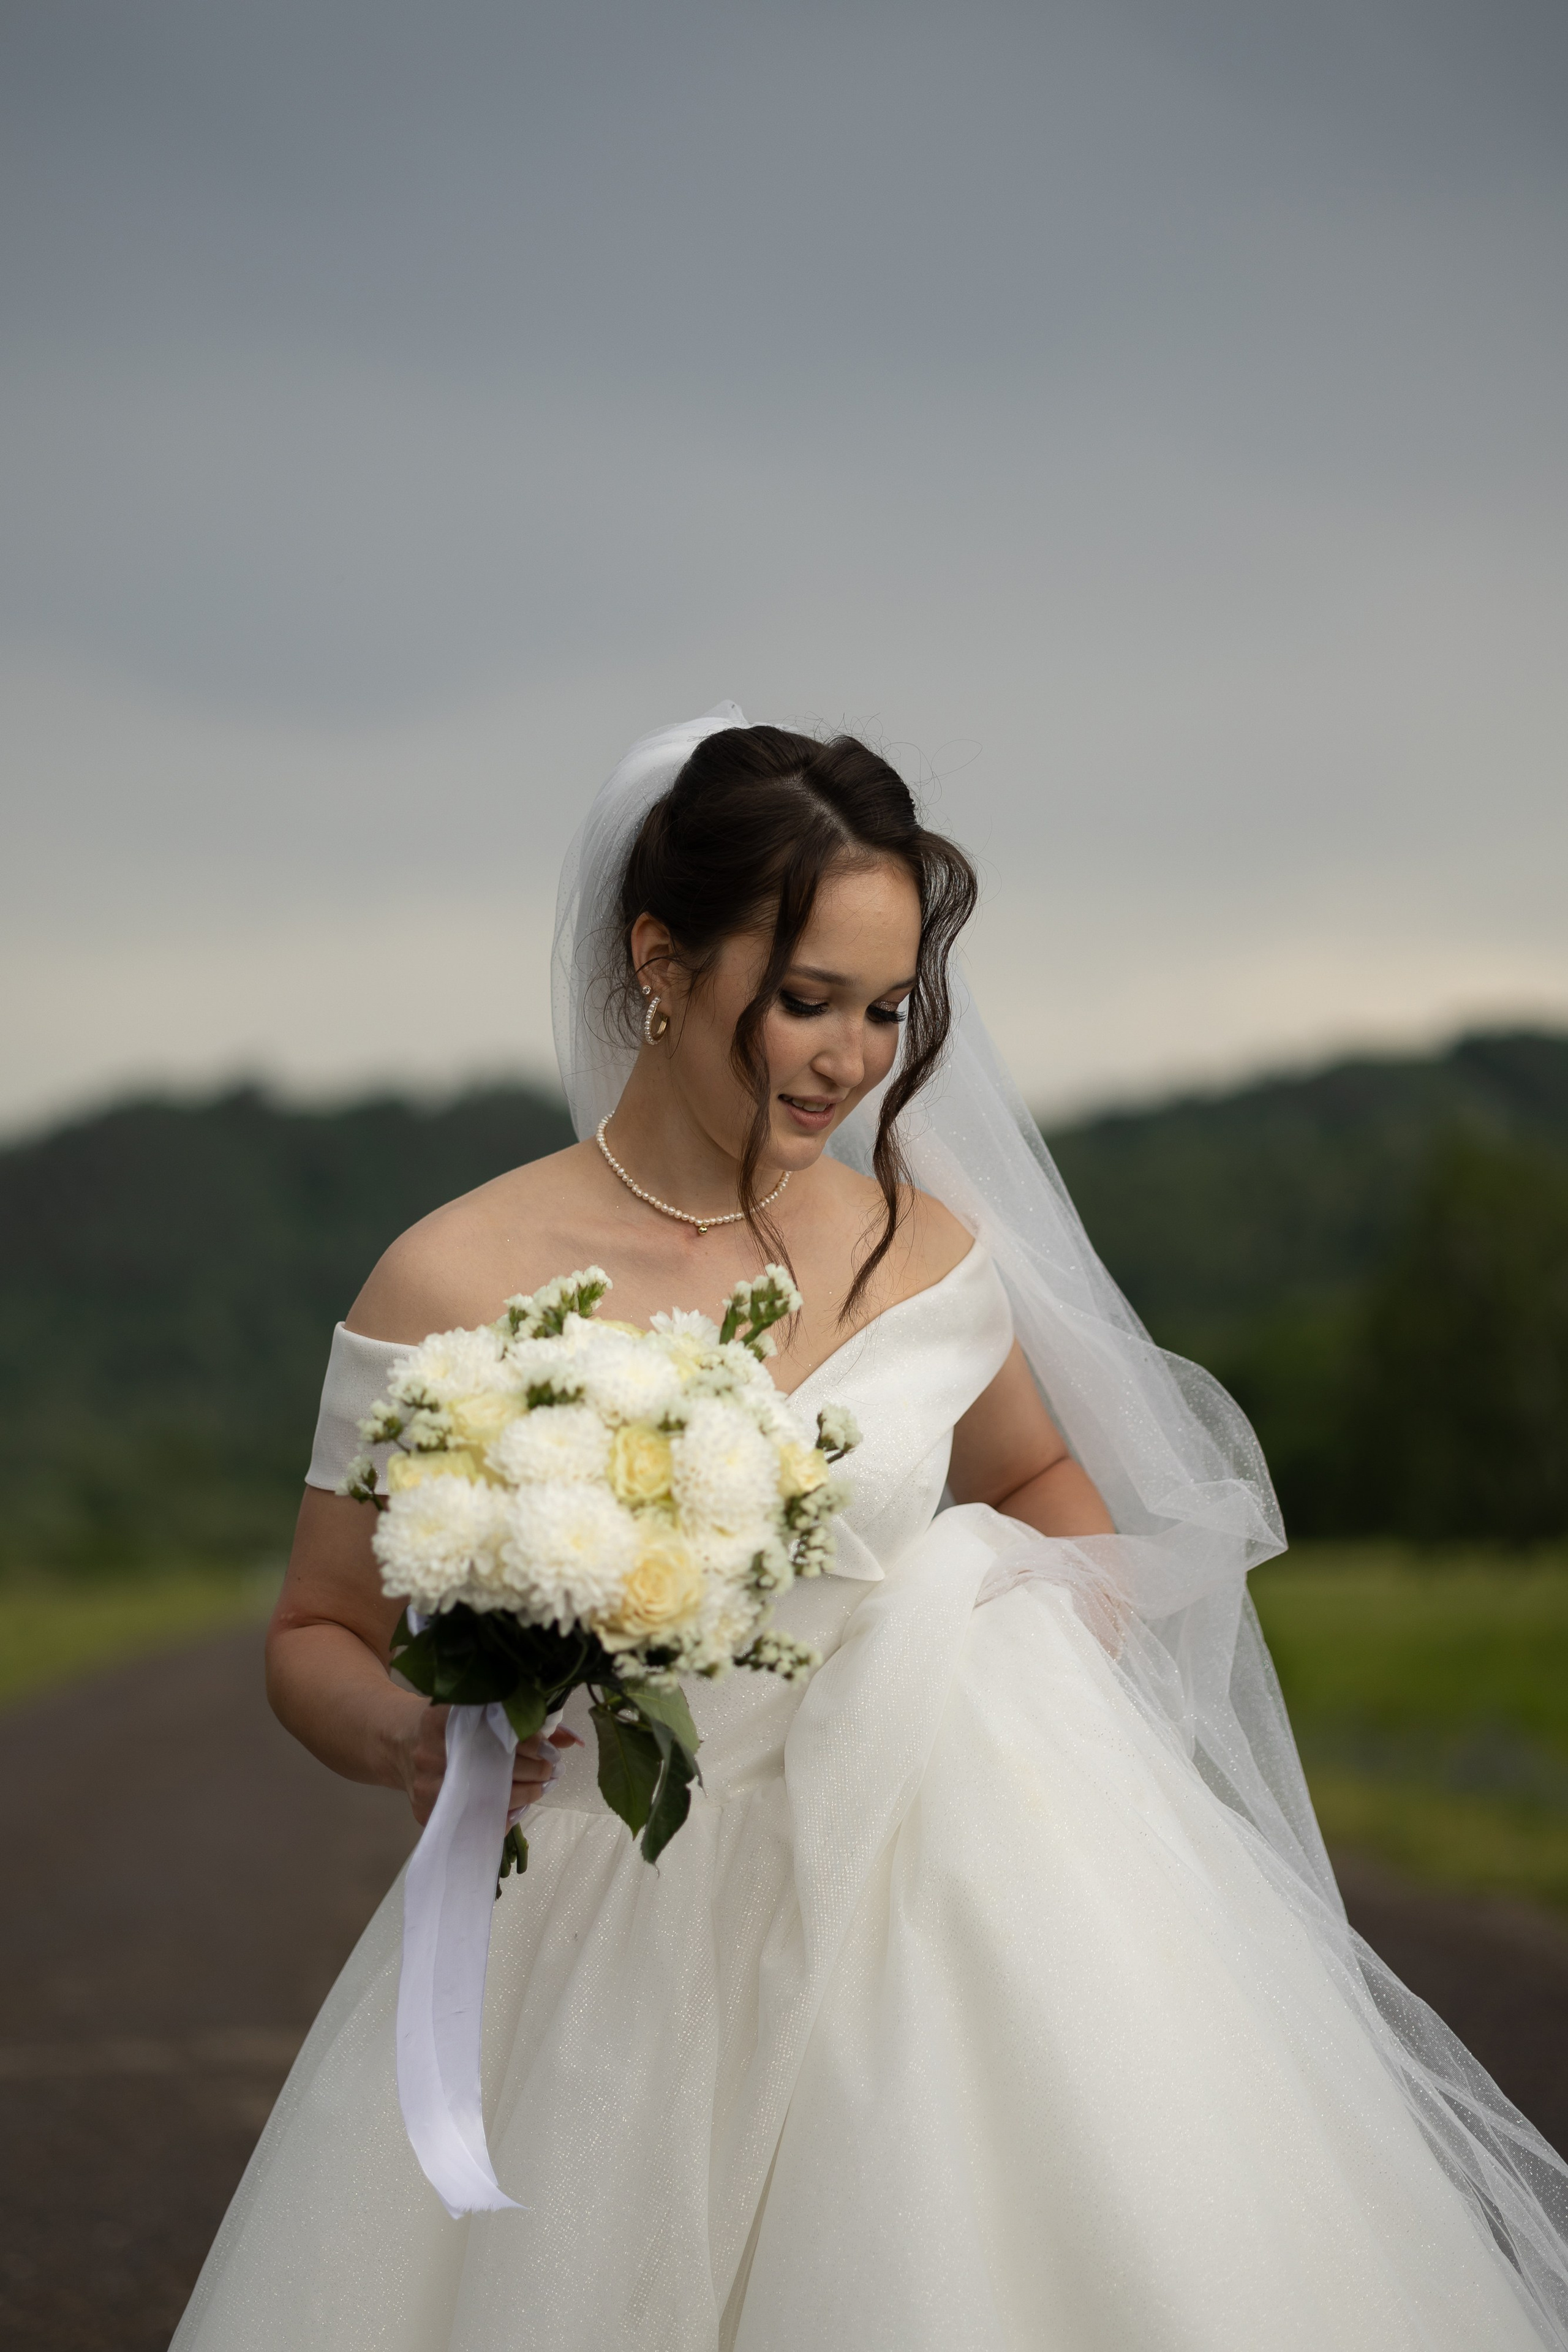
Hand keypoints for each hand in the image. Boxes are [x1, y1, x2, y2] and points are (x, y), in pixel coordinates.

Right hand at [395, 1702, 583, 1827]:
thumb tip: (571, 1739)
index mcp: (441, 1719)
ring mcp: (425, 1786)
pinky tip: (516, 1807)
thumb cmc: (445, 1724)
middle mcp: (430, 1754)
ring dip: (522, 1794)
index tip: (550, 1747)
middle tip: (550, 1769)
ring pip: (485, 1799)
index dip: (528, 1741)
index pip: (493, 1731)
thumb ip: (520, 1721)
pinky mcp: (424, 1811)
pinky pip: (471, 1821)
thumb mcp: (474, 1710)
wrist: (398, 1742)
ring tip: (539, 1786)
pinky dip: (499, 1816)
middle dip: (532, 1770)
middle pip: (493, 1768)